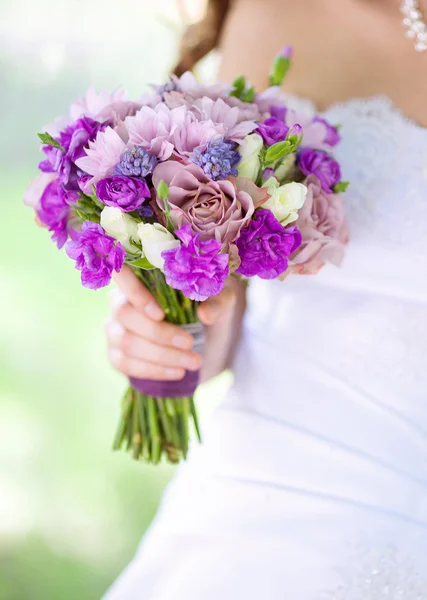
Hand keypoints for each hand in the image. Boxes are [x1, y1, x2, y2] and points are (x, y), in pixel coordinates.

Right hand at [106, 266, 235, 380]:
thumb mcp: (221, 299)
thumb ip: (216, 301)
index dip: (135, 294)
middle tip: (190, 343)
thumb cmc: (207, 306)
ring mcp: (115, 328)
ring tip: (192, 362)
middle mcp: (120, 301)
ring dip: (160, 356)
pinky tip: (178, 372)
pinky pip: (125, 364)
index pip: (122, 276)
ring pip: (125, 342)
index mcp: (141, 278)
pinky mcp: (117, 354)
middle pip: (124, 314)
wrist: (204, 335)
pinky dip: (153, 370)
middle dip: (158, 333)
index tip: (161, 314)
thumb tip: (205, 314)